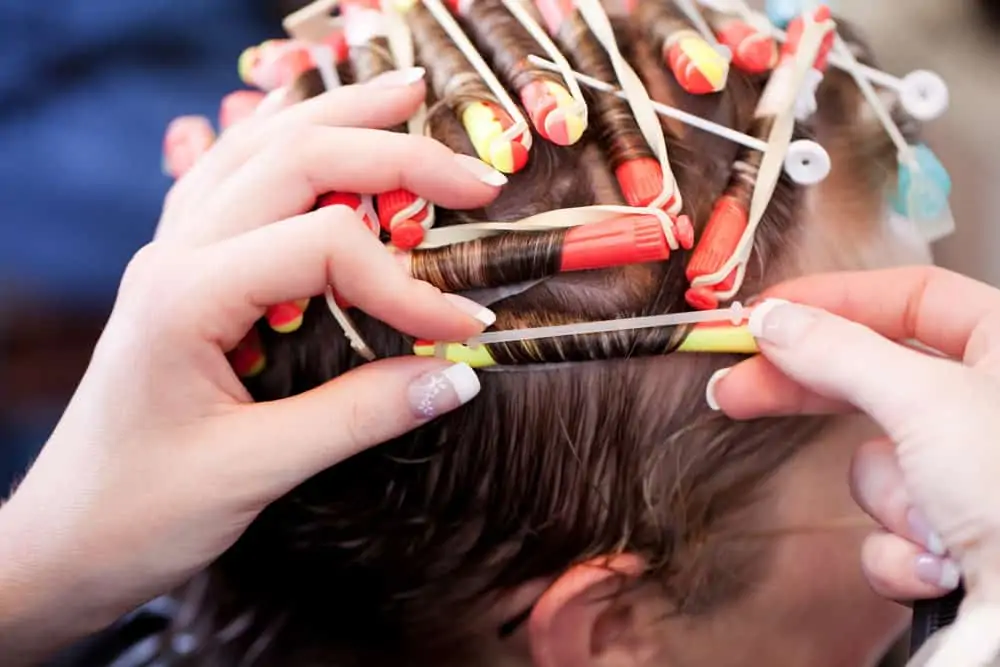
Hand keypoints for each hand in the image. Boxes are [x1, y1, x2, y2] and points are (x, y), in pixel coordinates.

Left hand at [0, 69, 502, 662]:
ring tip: (406, 95)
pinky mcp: (180, 272)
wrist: (62, 543)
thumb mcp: (255, 472)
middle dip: (393, 155)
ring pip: (257, 149)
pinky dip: (280, 141)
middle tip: (475, 175)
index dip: (407, 285)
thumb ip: (361, 415)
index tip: (465, 330)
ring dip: (337, 118)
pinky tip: (309, 125)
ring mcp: (171, 254)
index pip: (325, 249)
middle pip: (295, 161)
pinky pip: (228, 177)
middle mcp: (176, 254)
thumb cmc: (139, 514)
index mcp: (187, 295)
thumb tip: (458, 376)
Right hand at [710, 266, 999, 665]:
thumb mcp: (924, 402)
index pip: (909, 297)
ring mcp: (971, 473)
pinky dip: (903, 551)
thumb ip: (838, 352)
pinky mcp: (954, 535)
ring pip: (879, 467)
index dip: (834, 300)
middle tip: (735, 390)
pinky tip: (937, 564)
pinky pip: (891, 528)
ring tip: (932, 523)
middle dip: (806, 394)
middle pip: (875, 377)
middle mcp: (988, 405)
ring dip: (891, 502)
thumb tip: (772, 320)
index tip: (765, 316)